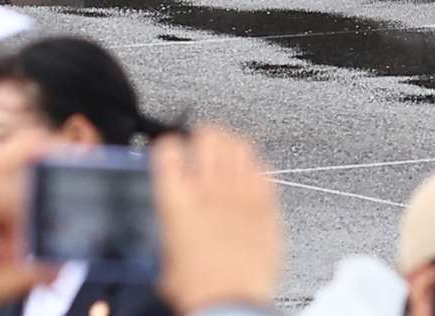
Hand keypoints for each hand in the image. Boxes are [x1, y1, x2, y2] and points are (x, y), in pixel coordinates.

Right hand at [153, 128, 284, 315]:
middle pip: (209, 135)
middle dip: (205, 135)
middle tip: (204, 143)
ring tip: (230, 152)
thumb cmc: (198, 290)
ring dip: (232, 145)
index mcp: (177, 200)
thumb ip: (173, 230)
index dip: (170, 145)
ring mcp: (241, 194)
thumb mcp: (167, 258)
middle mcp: (209, 189)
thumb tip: (176, 229)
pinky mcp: (267, 206)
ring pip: (240, 145)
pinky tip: (253, 175)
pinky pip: (265, 171)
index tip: (173, 149)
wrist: (231, 305)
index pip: (169, 149)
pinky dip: (257, 168)